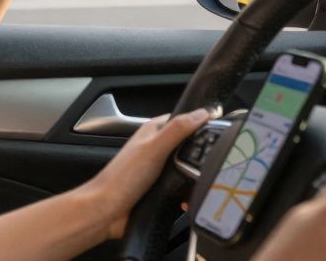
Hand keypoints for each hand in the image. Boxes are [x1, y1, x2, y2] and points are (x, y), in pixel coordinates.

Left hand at [77, 108, 209, 239]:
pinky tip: (189, 200)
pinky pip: (183, 190)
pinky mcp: (162, 190)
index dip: (200, 124)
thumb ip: (177, 130)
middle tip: (212, 164)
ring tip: (202, 184)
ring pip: (188, 170)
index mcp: (153, 132)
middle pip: (190, 147)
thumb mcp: (153, 148)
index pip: (184, 120)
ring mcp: (159, 170)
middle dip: (200, 157)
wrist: (107, 212)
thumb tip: (202, 113)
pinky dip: (188, 195)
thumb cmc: (122, 178)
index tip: (218, 132)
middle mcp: (157, 149)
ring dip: (195, 178)